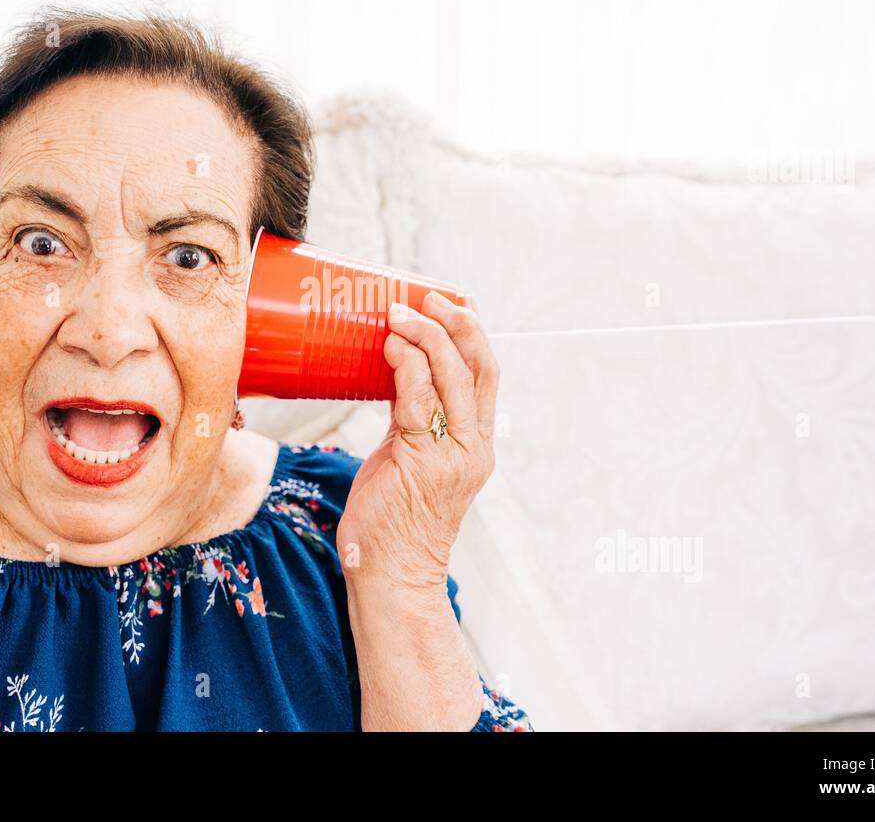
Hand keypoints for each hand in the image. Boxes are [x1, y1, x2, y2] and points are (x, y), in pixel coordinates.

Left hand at [338, 290, 499, 592]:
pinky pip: (418, 401)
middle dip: (455, 322)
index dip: (471, 332)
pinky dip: (406, 367)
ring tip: (397, 314)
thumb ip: (409, 417)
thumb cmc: (391, 521)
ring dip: (425, 336)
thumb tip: (393, 371)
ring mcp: (452, 456)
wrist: (391, 578)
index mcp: (477, 445)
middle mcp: (475, 447)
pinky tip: (390, 348)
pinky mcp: (422, 463)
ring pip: (452, 377)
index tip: (447, 302)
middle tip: (424, 296)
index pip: (485, 375)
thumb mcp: (406, 458)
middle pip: (478, 367)